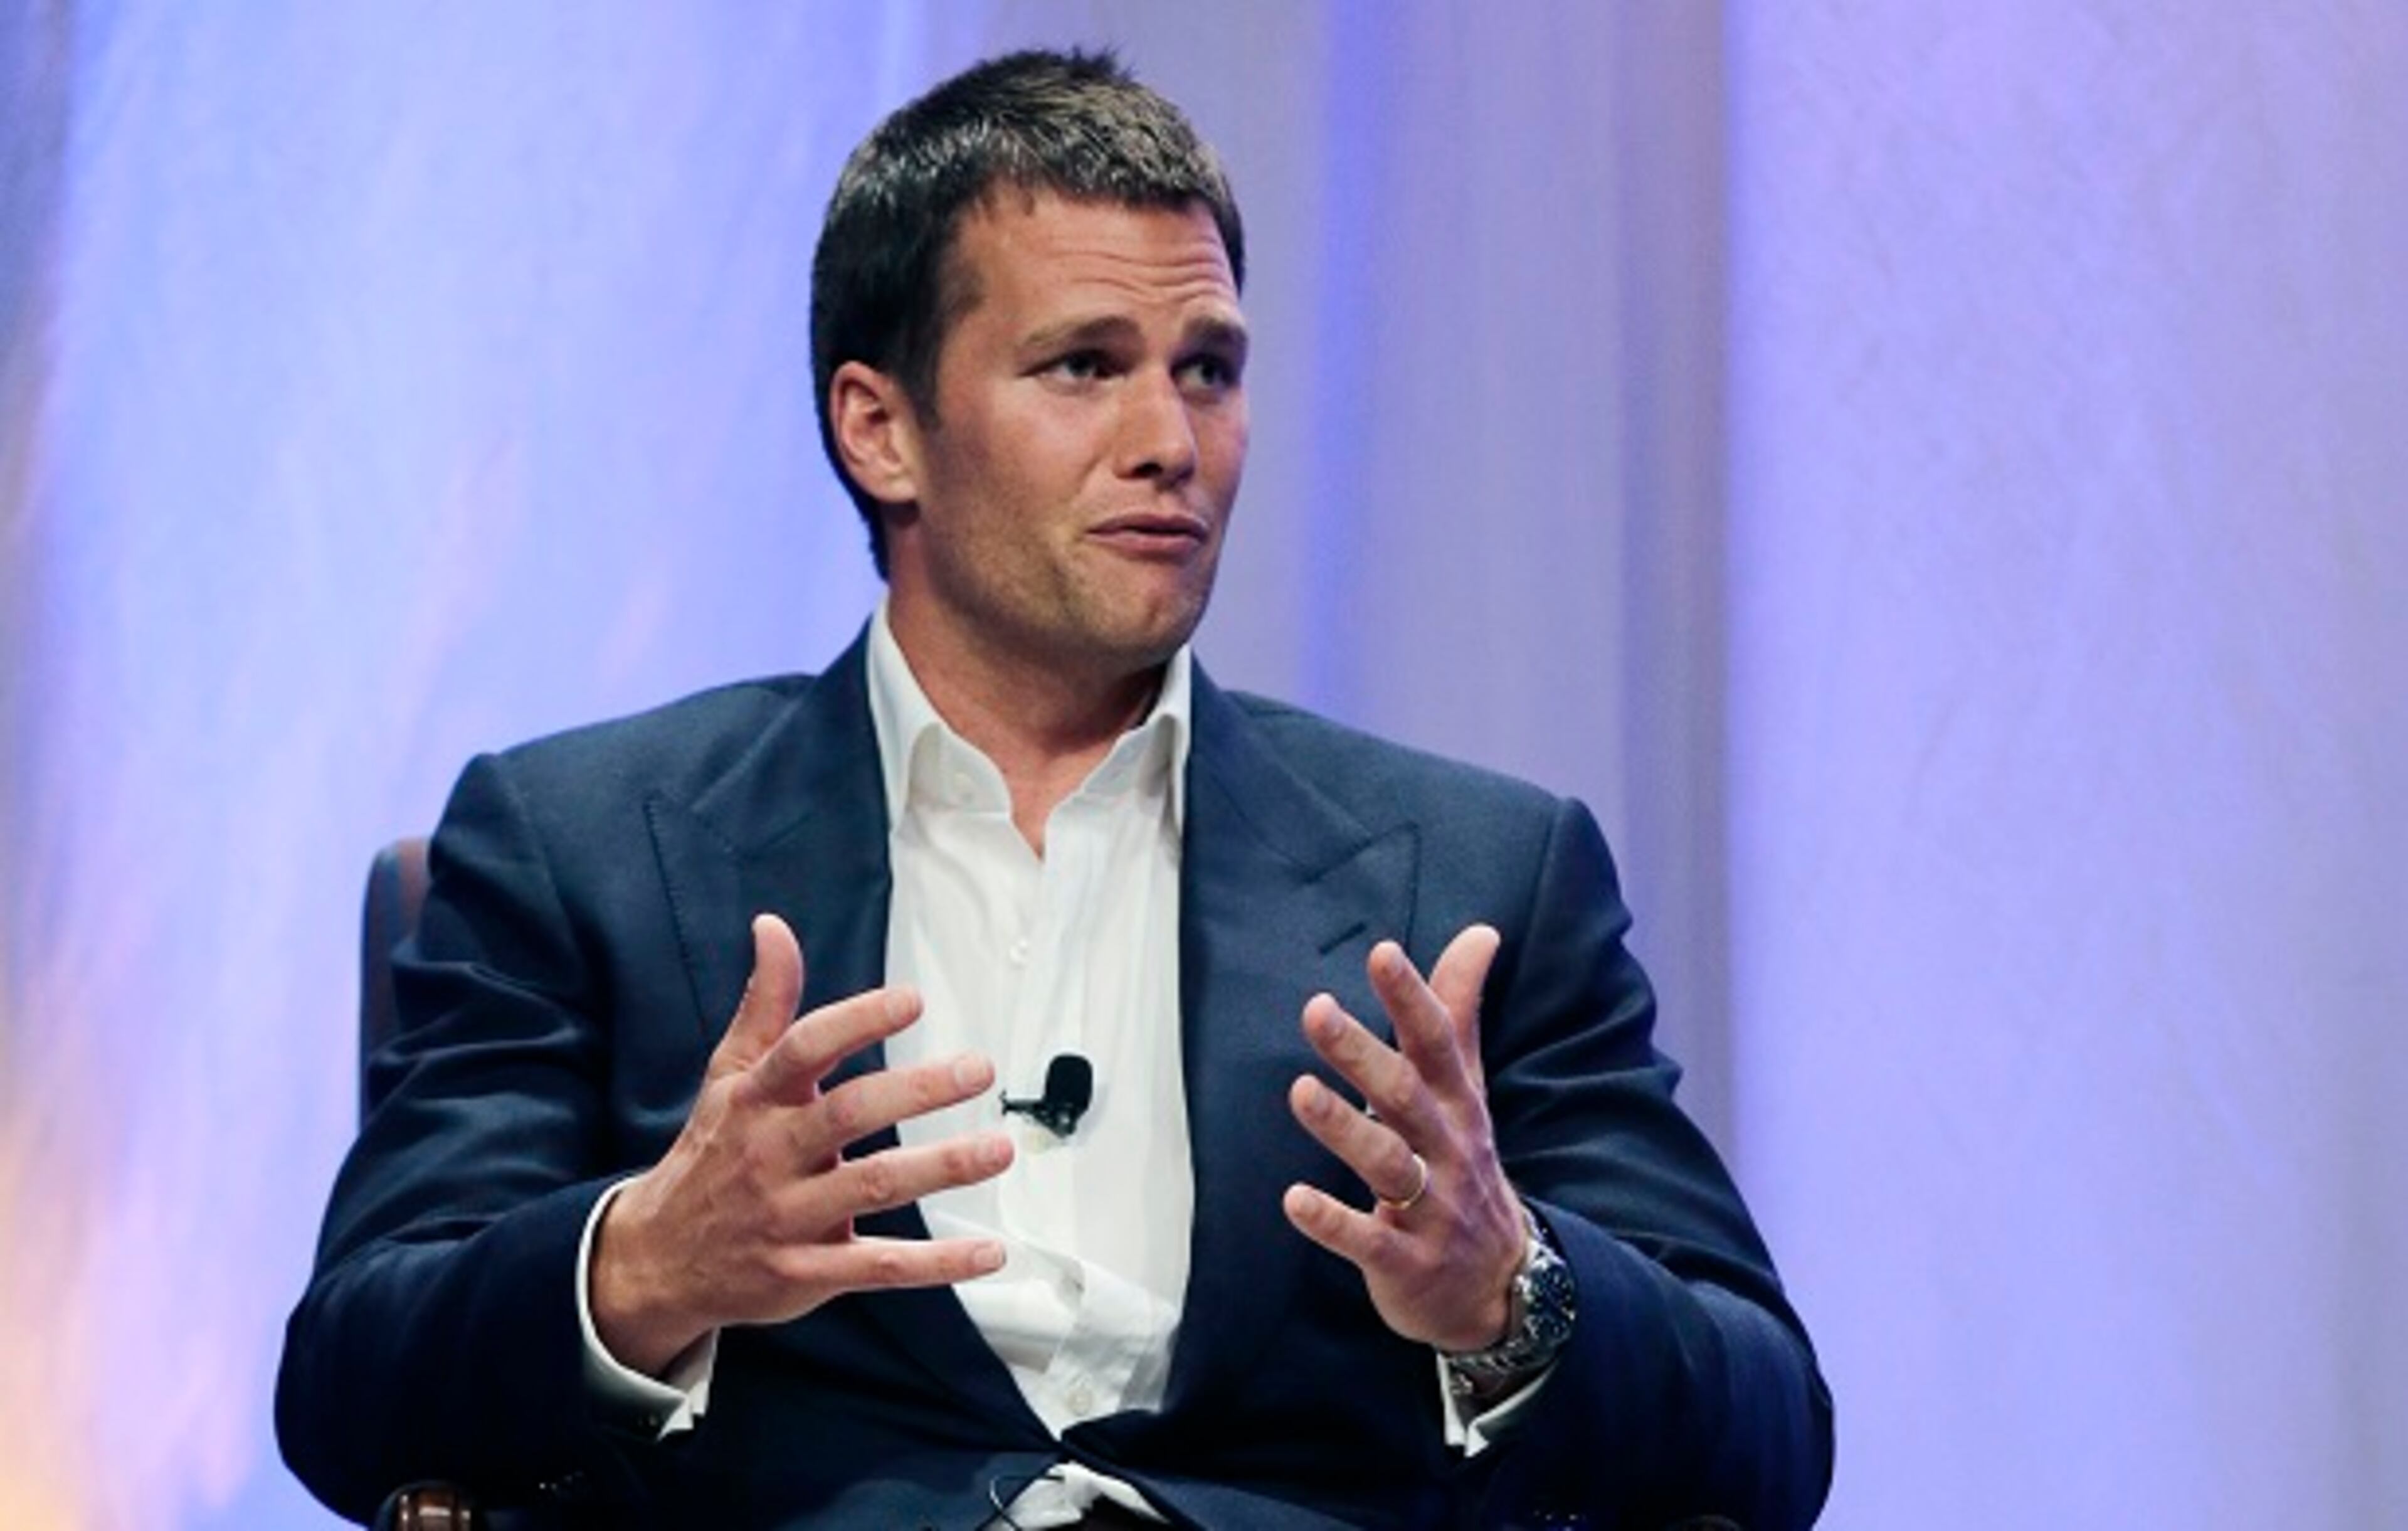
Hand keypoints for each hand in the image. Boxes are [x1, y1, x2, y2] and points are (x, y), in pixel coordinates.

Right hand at [591, 914, 1012, 1375]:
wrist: (659, 1259)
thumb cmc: (714, 1152)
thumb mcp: (729, 1075)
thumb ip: (766, 1004)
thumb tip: (773, 927)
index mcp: (756, 1100)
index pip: (804, 1050)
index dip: (857, 1022)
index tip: (912, 1000)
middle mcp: (771, 1154)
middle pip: (848, 1114)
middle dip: (916, 1091)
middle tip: (977, 1069)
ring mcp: (789, 1217)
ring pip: (873, 1187)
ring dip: (942, 1168)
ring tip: (1000, 1149)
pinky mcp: (807, 1272)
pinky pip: (879, 1267)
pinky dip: (938, 1264)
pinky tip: (989, 1252)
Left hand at [1281, 925, 1523, 1352]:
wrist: (1501, 1286)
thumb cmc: (1464, 1167)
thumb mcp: (1467, 1089)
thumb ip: (1459, 1011)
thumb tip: (1481, 931)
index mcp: (1457, 1104)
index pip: (1438, 1041)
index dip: (1412, 998)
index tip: (1383, 952)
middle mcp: (1447, 1149)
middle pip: (1404, 1094)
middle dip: (1362, 1052)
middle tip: (1316, 1009)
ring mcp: (1430, 1208)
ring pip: (1386, 1163)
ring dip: (1343, 1127)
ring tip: (1300, 1091)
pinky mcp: (1406, 1261)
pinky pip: (1368, 1240)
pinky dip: (1332, 1222)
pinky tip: (1294, 1199)